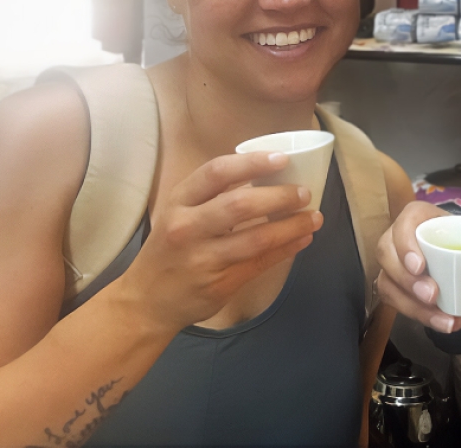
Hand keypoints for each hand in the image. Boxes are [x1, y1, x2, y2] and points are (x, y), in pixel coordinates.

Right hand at [118, 151, 321, 330]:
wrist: (146, 302)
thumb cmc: (169, 248)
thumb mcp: (178, 214)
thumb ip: (211, 195)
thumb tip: (263, 175)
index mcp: (178, 202)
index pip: (216, 173)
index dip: (251, 163)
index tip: (281, 158)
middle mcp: (187, 227)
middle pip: (240, 205)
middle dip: (279, 196)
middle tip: (304, 192)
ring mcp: (203, 258)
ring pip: (257, 238)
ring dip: (292, 226)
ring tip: (314, 217)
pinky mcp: (219, 283)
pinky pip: (260, 263)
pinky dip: (286, 249)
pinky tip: (303, 239)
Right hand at [374, 201, 460, 333]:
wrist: (454, 263)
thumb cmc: (460, 245)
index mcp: (419, 218)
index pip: (403, 223)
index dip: (406, 244)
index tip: (420, 267)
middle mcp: (397, 237)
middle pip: (387, 254)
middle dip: (407, 279)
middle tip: (432, 295)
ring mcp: (391, 262)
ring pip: (387, 282)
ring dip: (413, 305)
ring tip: (442, 319)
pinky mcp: (390, 284)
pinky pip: (393, 302)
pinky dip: (417, 315)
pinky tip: (440, 323)